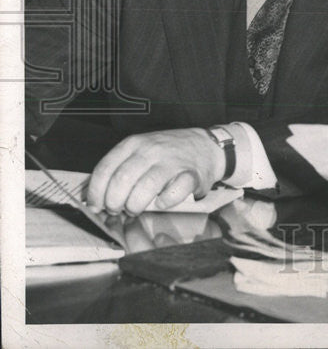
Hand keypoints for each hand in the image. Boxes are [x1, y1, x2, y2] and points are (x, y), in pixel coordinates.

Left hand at [87, 128, 224, 215]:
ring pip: (144, 188)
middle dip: (114, 202)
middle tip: (117, 210)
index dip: (96, 193)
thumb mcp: (140, 150)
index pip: (105, 169)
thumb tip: (94, 197)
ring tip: (135, 208)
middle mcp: (151, 150)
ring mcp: (171, 161)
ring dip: (135, 205)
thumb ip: (119, 168)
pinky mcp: (190, 175)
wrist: (206, 147)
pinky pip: (172, 194)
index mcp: (134, 144)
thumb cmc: (168, 153)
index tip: (96, 206)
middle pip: (122, 180)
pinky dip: (163, 203)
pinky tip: (161, 201)